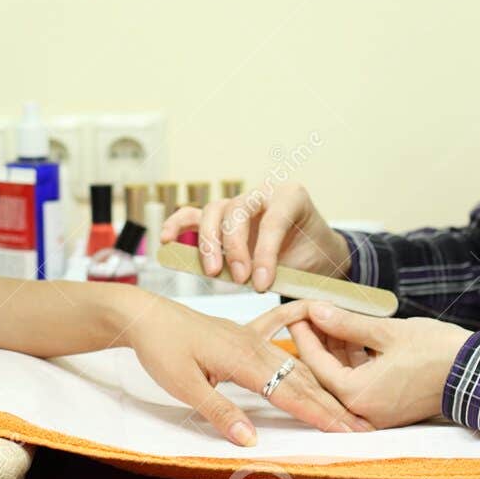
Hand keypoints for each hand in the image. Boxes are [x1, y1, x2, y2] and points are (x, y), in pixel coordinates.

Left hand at [121, 296, 372, 444]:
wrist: (144, 315)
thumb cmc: (161, 349)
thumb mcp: (184, 386)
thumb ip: (219, 411)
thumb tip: (250, 440)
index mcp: (242, 360)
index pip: (289, 393)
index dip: (319, 414)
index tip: (345, 430)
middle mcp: (253, 346)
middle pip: (300, 380)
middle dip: (332, 404)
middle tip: (362, 424)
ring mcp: (250, 338)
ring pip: (294, 363)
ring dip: (322, 383)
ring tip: (346, 401)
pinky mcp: (242, 333)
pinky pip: (279, 337)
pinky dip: (300, 339)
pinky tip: (314, 318)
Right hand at [159, 181, 349, 292]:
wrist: (313, 251)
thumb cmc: (312, 255)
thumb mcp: (310, 262)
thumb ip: (283, 271)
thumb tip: (256, 284)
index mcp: (290, 197)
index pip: (272, 220)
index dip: (265, 254)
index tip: (262, 284)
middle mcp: (262, 193)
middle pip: (237, 211)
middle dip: (235, 248)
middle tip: (240, 278)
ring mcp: (239, 203)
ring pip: (214, 212)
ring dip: (209, 243)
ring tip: (213, 272)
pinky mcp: (220, 218)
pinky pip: (194, 216)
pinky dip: (178, 225)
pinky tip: (166, 239)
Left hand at [246, 301, 471, 428]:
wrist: (476, 374)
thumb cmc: (436, 351)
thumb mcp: (387, 332)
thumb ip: (347, 324)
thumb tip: (317, 311)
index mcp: (358, 395)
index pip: (316, 364)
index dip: (304, 335)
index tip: (295, 313)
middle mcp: (362, 412)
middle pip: (325, 375)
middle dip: (317, 343)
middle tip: (308, 315)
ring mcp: (375, 414)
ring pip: (341, 380)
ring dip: (334, 351)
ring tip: (328, 319)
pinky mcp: (387, 409)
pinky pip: (358, 385)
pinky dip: (352, 362)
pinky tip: (348, 337)